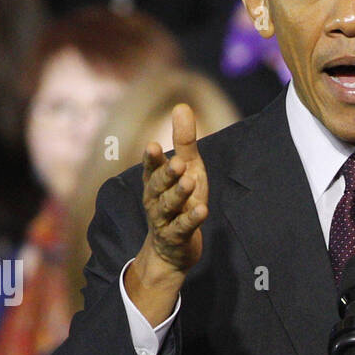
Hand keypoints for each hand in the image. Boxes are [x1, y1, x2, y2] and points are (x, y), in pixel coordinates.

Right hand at [140, 103, 207, 276]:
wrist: (173, 248)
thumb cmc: (180, 201)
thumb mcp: (186, 169)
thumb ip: (184, 141)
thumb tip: (181, 105)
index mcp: (155, 181)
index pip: (151, 167)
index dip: (152, 159)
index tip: (154, 146)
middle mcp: (155, 199)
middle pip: (159, 186)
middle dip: (167, 174)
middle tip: (178, 164)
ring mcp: (164, 220)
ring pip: (169, 206)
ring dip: (179, 194)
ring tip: (190, 182)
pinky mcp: (177, 237)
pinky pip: (183, 227)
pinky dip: (192, 219)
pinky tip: (203, 210)